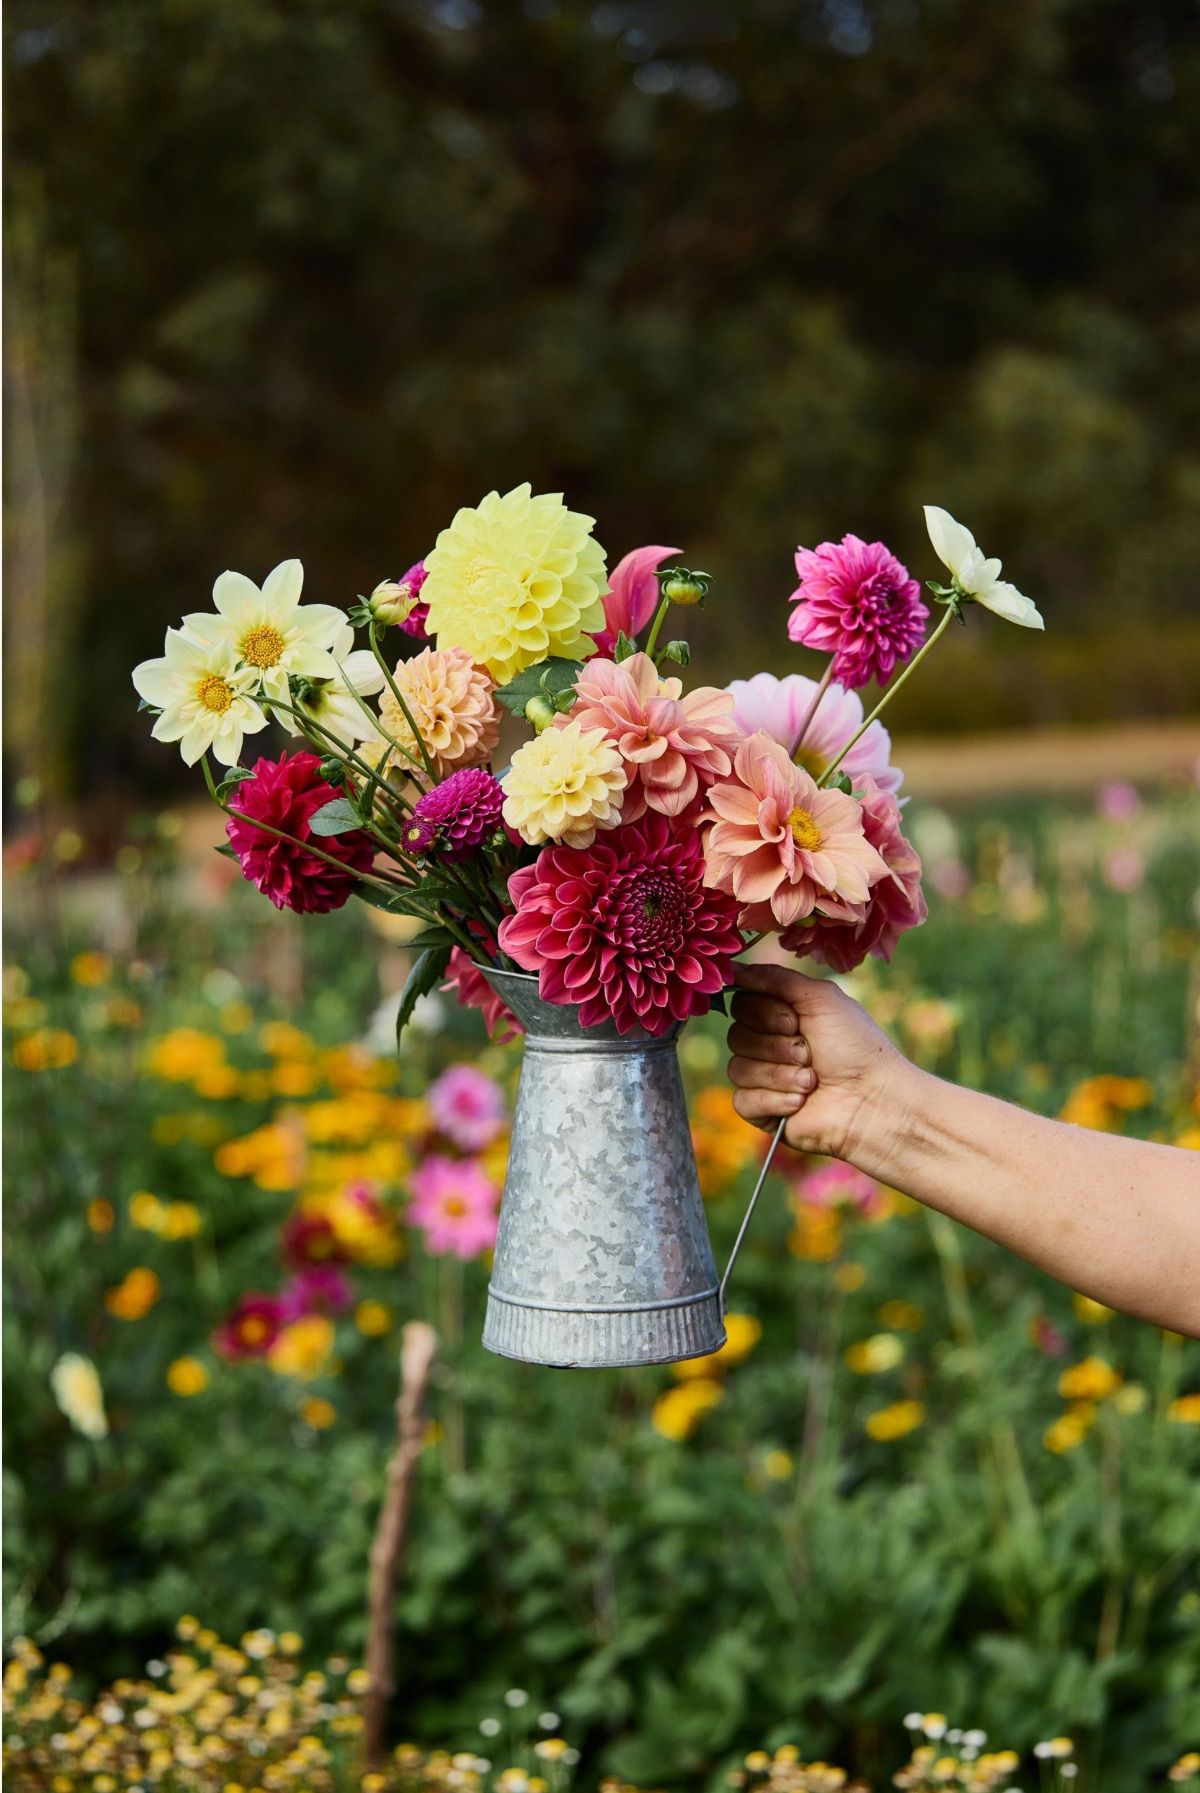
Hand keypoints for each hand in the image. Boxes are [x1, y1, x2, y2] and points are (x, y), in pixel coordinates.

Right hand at [728, 962, 910, 1162]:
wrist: (872, 1100)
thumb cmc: (854, 1046)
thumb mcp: (820, 997)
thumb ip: (774, 978)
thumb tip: (733, 967)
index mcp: (782, 1017)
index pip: (742, 1005)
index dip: (764, 1013)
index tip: (795, 1022)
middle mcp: (770, 1046)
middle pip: (735, 1035)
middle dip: (776, 1046)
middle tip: (809, 1054)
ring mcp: (765, 1080)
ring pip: (737, 1069)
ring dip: (780, 1074)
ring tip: (812, 1081)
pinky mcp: (763, 1112)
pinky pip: (743, 1100)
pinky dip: (774, 1100)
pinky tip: (800, 1103)